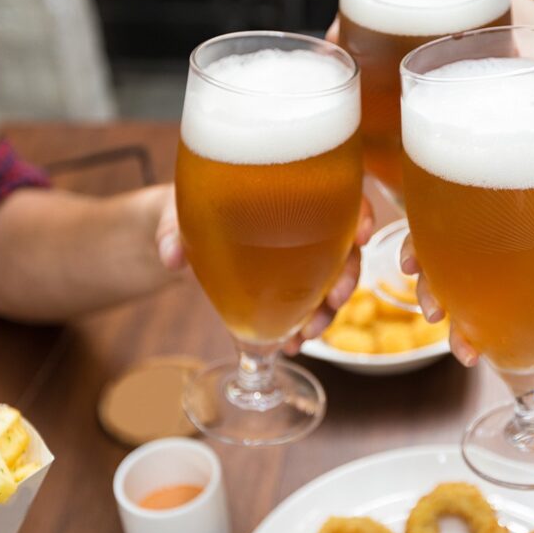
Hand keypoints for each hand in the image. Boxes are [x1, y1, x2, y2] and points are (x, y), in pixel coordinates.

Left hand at [154, 187, 375, 353]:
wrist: (180, 237)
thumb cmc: (186, 209)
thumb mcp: (175, 211)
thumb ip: (172, 229)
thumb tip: (172, 256)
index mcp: (289, 189)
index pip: (342, 193)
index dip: (359, 214)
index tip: (360, 236)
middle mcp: (305, 222)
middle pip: (346, 245)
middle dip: (347, 277)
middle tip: (335, 301)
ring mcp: (300, 257)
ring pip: (333, 281)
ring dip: (328, 311)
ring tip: (306, 335)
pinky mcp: (288, 285)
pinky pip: (309, 304)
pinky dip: (305, 325)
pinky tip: (291, 343)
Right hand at [403, 194, 533, 389]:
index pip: (484, 201)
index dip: (445, 204)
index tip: (426, 216)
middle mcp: (512, 252)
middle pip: (450, 243)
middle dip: (422, 255)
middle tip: (415, 274)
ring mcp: (503, 292)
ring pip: (450, 286)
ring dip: (433, 298)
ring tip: (440, 321)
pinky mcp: (503, 328)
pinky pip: (468, 327)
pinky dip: (459, 339)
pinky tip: (469, 354)